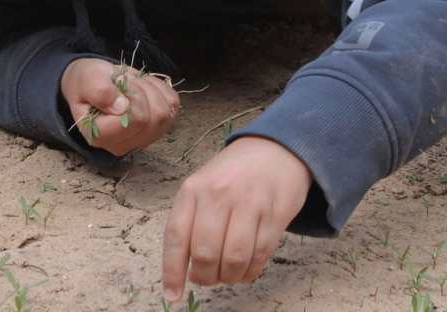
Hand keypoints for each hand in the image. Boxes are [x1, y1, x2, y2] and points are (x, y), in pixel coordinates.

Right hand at [60, 57, 178, 155]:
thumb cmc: (86, 81)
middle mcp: (122, 143)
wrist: (94, 82)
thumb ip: (100, 92)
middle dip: (142, 90)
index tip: (118, 83)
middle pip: (154, 118)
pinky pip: (173, 105)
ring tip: (132, 84)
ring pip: (166, 113)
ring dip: (151, 89)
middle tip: (124, 82)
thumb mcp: (86, 80)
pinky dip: (160, 88)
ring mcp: (141, 138)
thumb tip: (122, 108)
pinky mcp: (156, 128)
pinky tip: (142, 86)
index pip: (136, 120)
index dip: (134, 96)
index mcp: (100, 135)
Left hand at [161, 136, 311, 301]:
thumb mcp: (202, 187)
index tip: (171, 295)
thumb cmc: (232, 175)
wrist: (275, 150)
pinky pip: (259, 256)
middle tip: (207, 279)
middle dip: (204, 277)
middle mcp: (218, 195)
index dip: (172, 271)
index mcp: (192, 189)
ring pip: (233, 259)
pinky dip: (250, 273)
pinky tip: (245, 271)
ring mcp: (248, 203)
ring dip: (228, 278)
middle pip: (204, 253)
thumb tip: (186, 271)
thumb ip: (191, 223)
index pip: (176, 236)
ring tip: (227, 275)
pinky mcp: (274, 214)